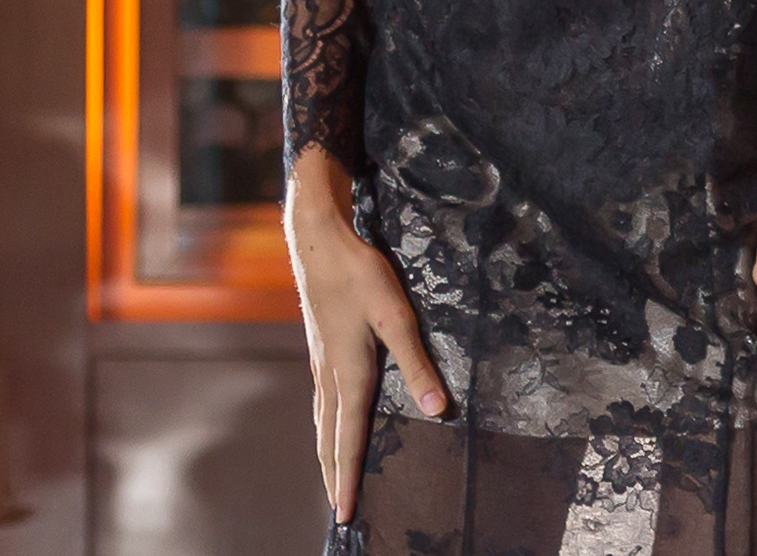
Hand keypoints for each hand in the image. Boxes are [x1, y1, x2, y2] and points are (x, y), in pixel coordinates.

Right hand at [284, 147, 448, 523]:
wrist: (318, 240)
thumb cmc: (359, 274)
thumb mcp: (395, 315)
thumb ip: (417, 364)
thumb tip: (438, 412)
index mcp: (349, 374)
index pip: (350, 439)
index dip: (350, 478)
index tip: (346, 515)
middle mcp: (330, 375)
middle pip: (329, 438)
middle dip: (335, 476)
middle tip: (338, 511)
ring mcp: (321, 360)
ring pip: (322, 420)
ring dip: (327, 453)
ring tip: (332, 477)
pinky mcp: (320, 346)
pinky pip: (321, 400)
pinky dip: (324, 425)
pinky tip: (329, 420)